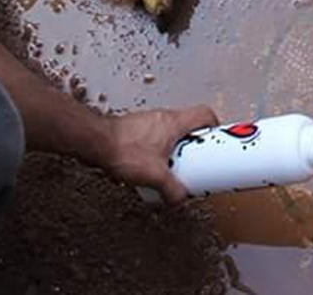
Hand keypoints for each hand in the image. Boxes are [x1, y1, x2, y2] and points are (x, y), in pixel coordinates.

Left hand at [99, 104, 217, 203]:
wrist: (96, 143)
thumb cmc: (125, 151)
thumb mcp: (155, 176)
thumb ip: (171, 189)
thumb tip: (180, 198)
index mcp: (176, 122)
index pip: (205, 114)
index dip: (214, 126)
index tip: (216, 140)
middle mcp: (164, 117)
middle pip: (189, 124)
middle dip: (194, 142)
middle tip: (195, 159)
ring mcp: (149, 121)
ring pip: (172, 130)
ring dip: (176, 146)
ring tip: (172, 166)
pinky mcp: (136, 128)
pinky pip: (156, 135)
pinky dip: (159, 148)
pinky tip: (150, 166)